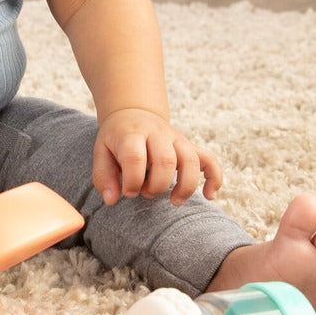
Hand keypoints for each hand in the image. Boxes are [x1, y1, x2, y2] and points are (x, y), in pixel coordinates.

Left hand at [93, 108, 222, 207]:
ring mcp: (177, 138)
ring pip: (191, 160)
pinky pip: (210, 159)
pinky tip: (210, 195)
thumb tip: (112, 200)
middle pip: (166, 161)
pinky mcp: (189, 145)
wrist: (133, 112)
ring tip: (175, 201)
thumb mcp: (101, 151)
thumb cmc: (116, 138)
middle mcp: (158, 134)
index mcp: (133, 134)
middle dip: (156, 186)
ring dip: (185, 186)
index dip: (132, 181)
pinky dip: (214, 178)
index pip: (136, 157)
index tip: (128, 192)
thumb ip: (103, 176)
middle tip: (145, 193)